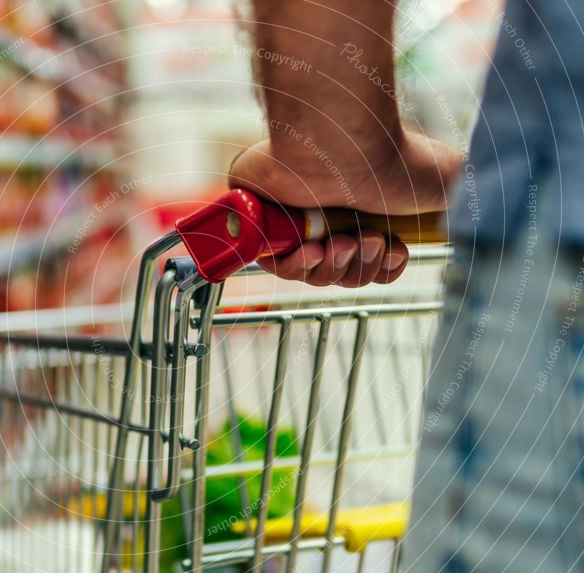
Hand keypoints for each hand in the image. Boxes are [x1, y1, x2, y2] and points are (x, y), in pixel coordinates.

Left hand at [229, 130, 462, 286]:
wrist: (346, 145)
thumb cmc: (394, 158)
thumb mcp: (447, 179)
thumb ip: (459, 200)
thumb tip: (470, 218)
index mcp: (362, 208)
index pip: (367, 262)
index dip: (381, 269)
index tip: (393, 253)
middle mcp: (327, 214)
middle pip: (340, 273)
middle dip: (360, 268)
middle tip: (368, 238)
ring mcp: (291, 217)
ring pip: (310, 273)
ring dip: (334, 267)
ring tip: (344, 241)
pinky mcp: (257, 217)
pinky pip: (274, 263)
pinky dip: (297, 265)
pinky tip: (314, 248)